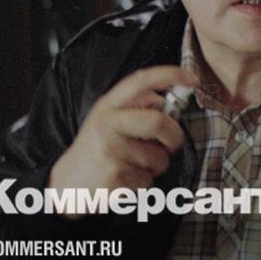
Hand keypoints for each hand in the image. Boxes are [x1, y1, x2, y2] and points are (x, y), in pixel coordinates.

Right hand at [47, 65, 196, 219]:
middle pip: (158, 122)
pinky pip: (149, 180)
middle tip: (171, 144)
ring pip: (159, 158)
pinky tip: (126, 179)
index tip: (192, 79)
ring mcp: (111, 150)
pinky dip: (144, 183)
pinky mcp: (115, 176)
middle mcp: (108, 124)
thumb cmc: (97, 149)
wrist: (68, 183)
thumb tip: (165, 102)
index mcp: (109, 105)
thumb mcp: (109, 120)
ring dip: (156, 166)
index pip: (141, 81)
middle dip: (174, 136)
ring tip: (134, 165)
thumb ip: (135, 108)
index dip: (170, 75)